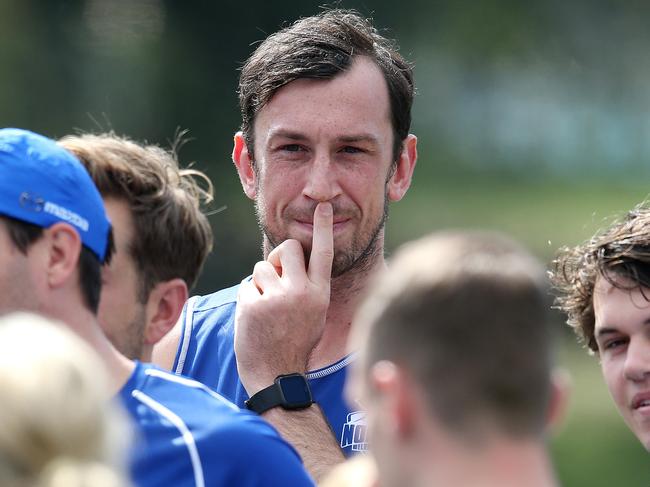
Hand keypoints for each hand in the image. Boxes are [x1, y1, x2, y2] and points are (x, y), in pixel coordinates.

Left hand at [235, 202, 333, 394]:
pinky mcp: (253, 305)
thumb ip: (307, 287)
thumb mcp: (314, 315)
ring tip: (266, 307)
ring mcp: (276, 298)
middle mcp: (301, 292)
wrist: (276, 376)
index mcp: (320, 294)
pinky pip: (246, 285)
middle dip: (279, 256)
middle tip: (276, 275)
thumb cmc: (295, 343)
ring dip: (260, 282)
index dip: (323, 228)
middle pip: (288, 248)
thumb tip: (290, 260)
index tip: (322, 206)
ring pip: (261, 267)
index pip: (323, 253)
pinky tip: (254, 319)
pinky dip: (248, 298)